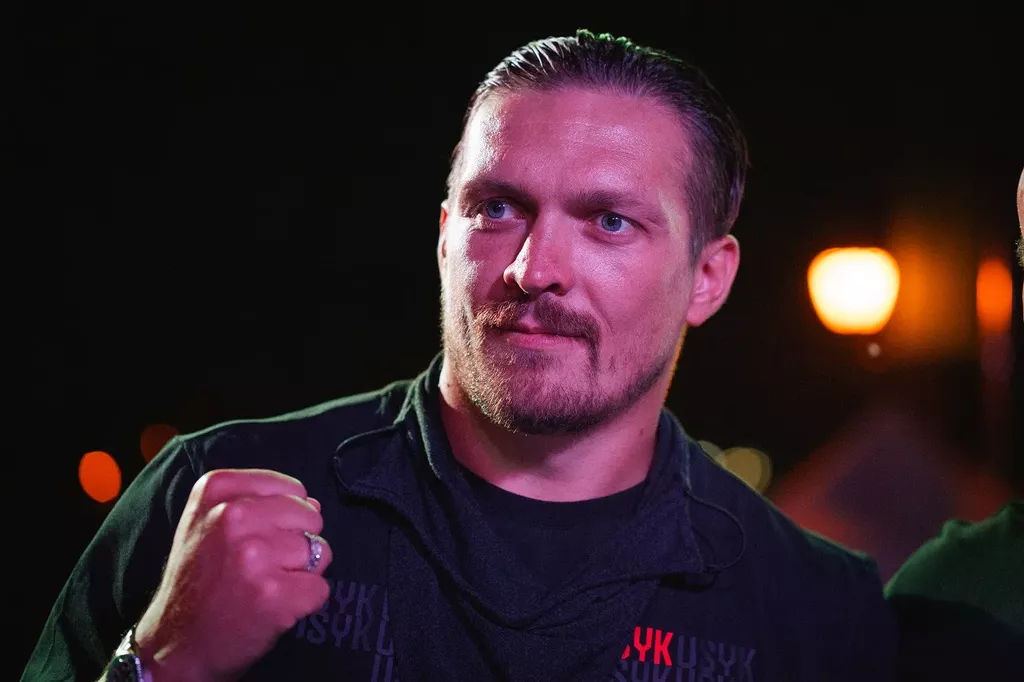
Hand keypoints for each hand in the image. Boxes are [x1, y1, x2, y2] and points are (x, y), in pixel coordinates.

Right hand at [132, 469, 332, 681]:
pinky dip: (304, 601)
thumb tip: (314, 503)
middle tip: (260, 566)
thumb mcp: (206, 521)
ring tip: (262, 586)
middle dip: (297, 542)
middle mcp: (232, 516)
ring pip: (319, 551)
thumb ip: (259, 502)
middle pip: (311, 515)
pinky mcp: (273, 594)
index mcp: (216, 490)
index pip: (293, 488)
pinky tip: (270, 607)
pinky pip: (320, 587)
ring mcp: (253, 555)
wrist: (174, 644)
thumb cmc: (199, 581)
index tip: (255, 538)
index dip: (285, 515)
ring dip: (300, 573)